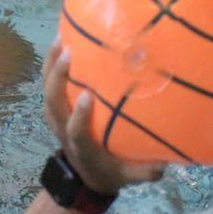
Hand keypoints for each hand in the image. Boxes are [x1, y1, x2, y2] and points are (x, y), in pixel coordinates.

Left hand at [41, 40, 167, 197]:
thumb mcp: (128, 176)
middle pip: (53, 102)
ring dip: (51, 64)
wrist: (85, 175)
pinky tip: (62, 39)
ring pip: (46, 88)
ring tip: (61, 37)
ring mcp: (56, 117)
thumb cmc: (110, 171)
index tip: (87, 95)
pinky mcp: (55, 108)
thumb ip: (146, 171)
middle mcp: (63, 129)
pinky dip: (51, 62)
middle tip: (69, 53)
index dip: (78, 114)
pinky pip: (48, 82)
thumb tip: (166, 162)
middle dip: (58, 77)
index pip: (75, 130)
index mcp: (81, 146)